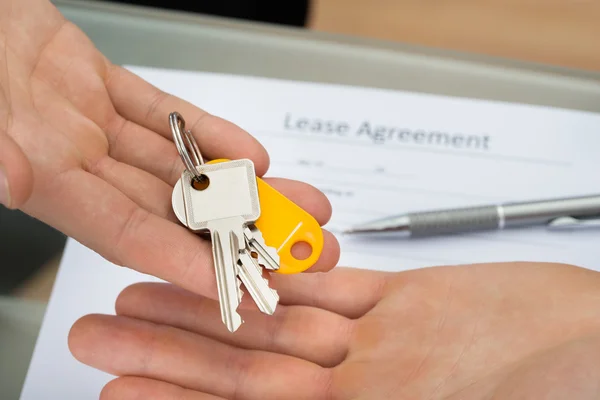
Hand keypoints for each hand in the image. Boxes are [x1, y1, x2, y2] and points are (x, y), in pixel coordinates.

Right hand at [0, 0, 339, 295]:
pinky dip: (206, 132)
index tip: (234, 281)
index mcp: (44, 176)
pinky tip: (247, 153)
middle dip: (235, 231)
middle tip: (290, 247)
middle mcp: (71, 158)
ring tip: (291, 202)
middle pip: (169, 207)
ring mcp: (88, 123)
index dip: (182, 260)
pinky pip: (162, 114)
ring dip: (237, 184)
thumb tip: (13, 180)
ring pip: (177, 164)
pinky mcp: (99, 84)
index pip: (126, 232)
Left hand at [69, 262, 599, 398]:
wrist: (598, 350)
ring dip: (211, 304)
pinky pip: (328, 284)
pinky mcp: (401, 302)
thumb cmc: (553, 392)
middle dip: (171, 350)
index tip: (118, 394)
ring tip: (146, 290)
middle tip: (104, 333)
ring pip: (274, 318)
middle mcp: (357, 388)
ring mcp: (376, 343)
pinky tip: (238, 262)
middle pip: (244, 365)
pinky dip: (282, 274)